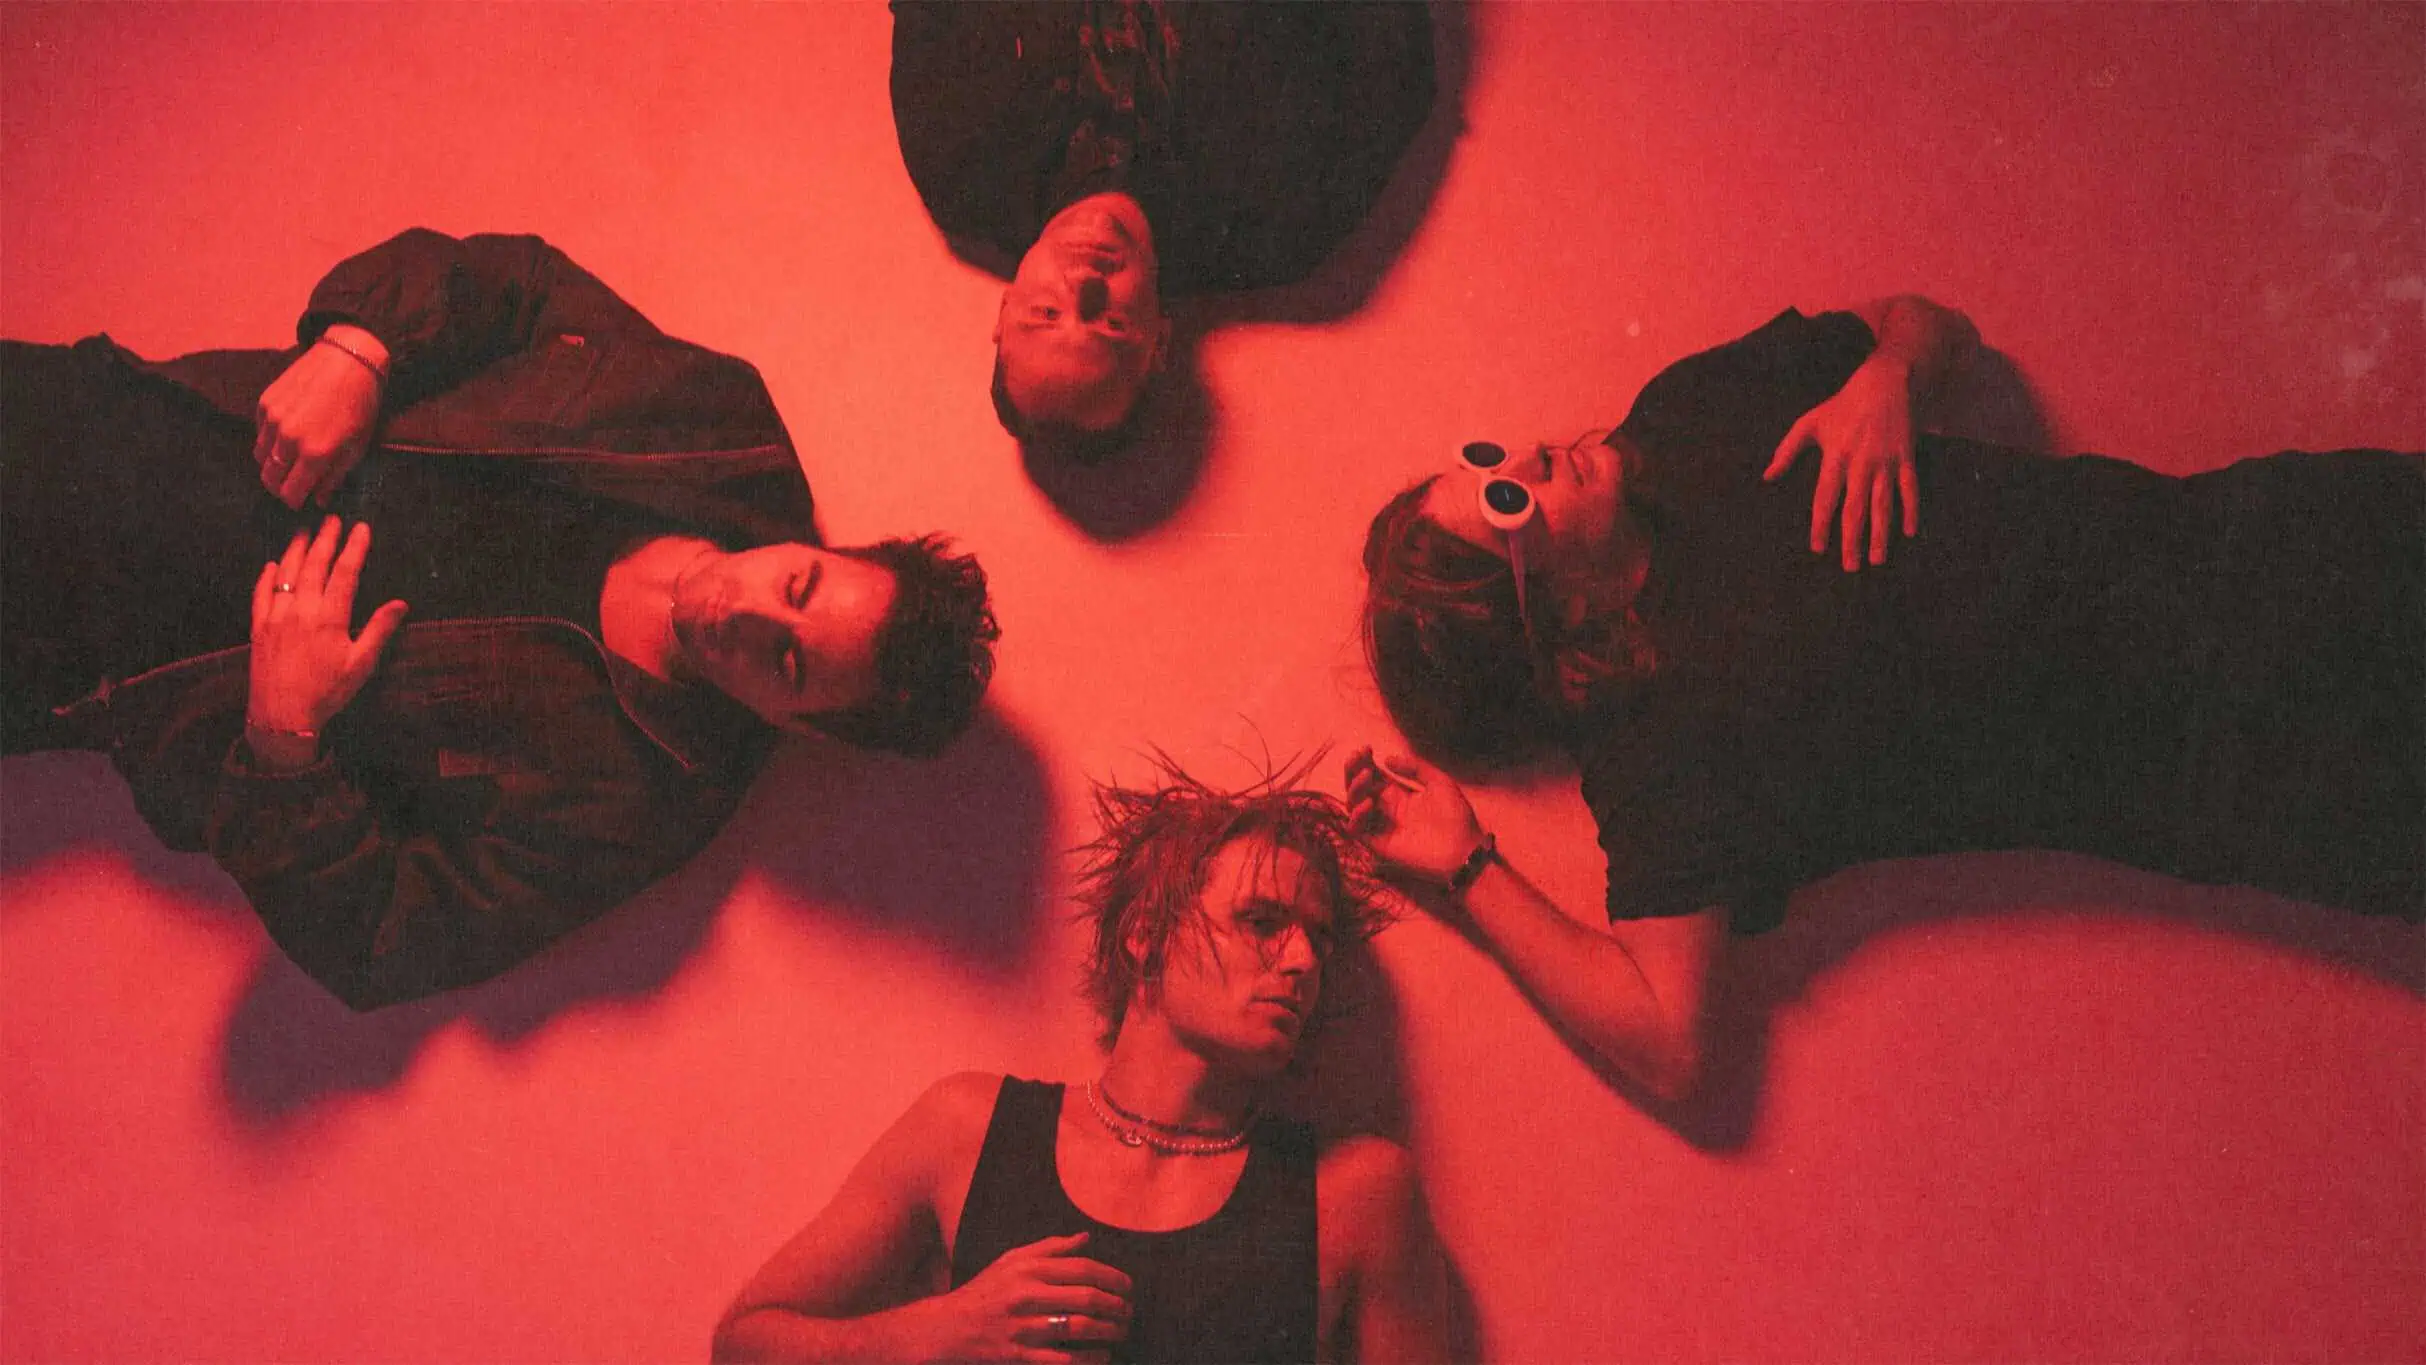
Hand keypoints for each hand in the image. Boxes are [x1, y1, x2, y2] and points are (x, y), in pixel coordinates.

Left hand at [246, 518, 407, 768]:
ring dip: (297, 549)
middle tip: (332, 518)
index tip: (362, 527)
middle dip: (325, 538)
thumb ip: (379, 630)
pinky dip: (267, 575)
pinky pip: (261, 593)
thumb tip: (401, 603)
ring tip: (305, 531)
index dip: (354, 547)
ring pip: (286, 573)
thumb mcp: (361, 665)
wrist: (281, 717)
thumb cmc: (326, 693)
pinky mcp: (258, 628)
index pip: (345, 572)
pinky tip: (272, 564)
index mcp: (329, 617)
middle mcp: (301, 610)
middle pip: (315, 564)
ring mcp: (276, 616)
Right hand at [254, 325, 386, 508]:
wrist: (348, 360)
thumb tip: (319, 500)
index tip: (300, 499)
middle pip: (269, 478)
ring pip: (260, 457)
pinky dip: (269, 440)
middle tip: (293, 484)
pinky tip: (288, 434)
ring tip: (292, 458)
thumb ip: (334, 477)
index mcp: (315, 454)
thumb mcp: (357, 447)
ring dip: (273, 463)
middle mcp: (288, 438)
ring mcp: (273, 419)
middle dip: (280, 486)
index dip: (294, 501)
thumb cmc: (359, 406)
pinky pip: (259, 433)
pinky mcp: (265, 402)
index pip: (289, 493)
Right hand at [918, 1232, 1130, 1363]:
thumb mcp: (1011, 1261)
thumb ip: (1050, 1248)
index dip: (1113, 1277)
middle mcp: (1026, 1295)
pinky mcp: (1019, 1356)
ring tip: (1121, 1332)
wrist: (947, 1329)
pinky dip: (1089, 1359)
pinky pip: (1064, 1360)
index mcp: (1028, 1269)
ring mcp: (1023, 1328)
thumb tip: (1086, 1237)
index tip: (1128, 1287)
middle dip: (1117, 1306)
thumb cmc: (985, 1292)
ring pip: (1079, 1329)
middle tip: (1129, 1312)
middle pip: (1086, 1298)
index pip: (1083, 1268)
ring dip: (1108, 1332)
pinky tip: (1102, 1356)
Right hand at [1344, 747, 1486, 886]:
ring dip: (1354, 788)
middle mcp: (1386, 810)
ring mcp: (1381, 827)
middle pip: (1357, 788)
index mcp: (1399, 795)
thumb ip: (1415, 767)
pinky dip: (1356, 816)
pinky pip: (1356, 830)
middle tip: (1357, 756)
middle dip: (1353, 770)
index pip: (1372, 776)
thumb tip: (1387, 759)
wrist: (1465, 850)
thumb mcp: (1439, 782)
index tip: (1367, 747)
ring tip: (1367, 776)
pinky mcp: (1379, 844)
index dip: (1365, 761)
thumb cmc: (1457, 818)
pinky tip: (1368, 803)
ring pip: (1352, 806)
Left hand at [1763, 355, 1917, 570]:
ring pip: (1883, 503)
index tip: (1818, 548)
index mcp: (1835, 456)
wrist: (1885, 382)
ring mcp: (1885, 461)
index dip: (1821, 524)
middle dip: (1851, 539)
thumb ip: (1786, 451)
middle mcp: (1861, 462)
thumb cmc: (1843, 405)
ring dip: (1880, 533)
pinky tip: (1909, 533)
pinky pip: (1909, 488)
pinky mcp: (1905, 457)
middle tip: (1849, 566)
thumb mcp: (1809, 422)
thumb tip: (1767, 476)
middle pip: (1854, 507)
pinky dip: (1911, 510)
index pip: (1825, 497)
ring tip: (1877, 560)